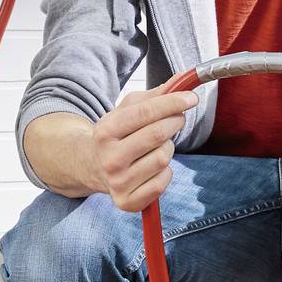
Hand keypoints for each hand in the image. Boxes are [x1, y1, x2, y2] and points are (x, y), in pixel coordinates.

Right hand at [87, 81, 196, 211]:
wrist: (91, 166)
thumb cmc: (116, 134)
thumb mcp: (126, 111)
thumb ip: (155, 96)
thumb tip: (184, 80)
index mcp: (105, 131)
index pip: (145, 113)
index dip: (172, 103)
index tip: (191, 98)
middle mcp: (110, 159)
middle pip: (158, 135)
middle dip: (175, 121)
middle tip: (177, 118)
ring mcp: (118, 183)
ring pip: (164, 158)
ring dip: (167, 148)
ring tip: (156, 146)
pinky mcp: (127, 202)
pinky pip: (163, 182)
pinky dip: (165, 172)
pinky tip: (152, 168)